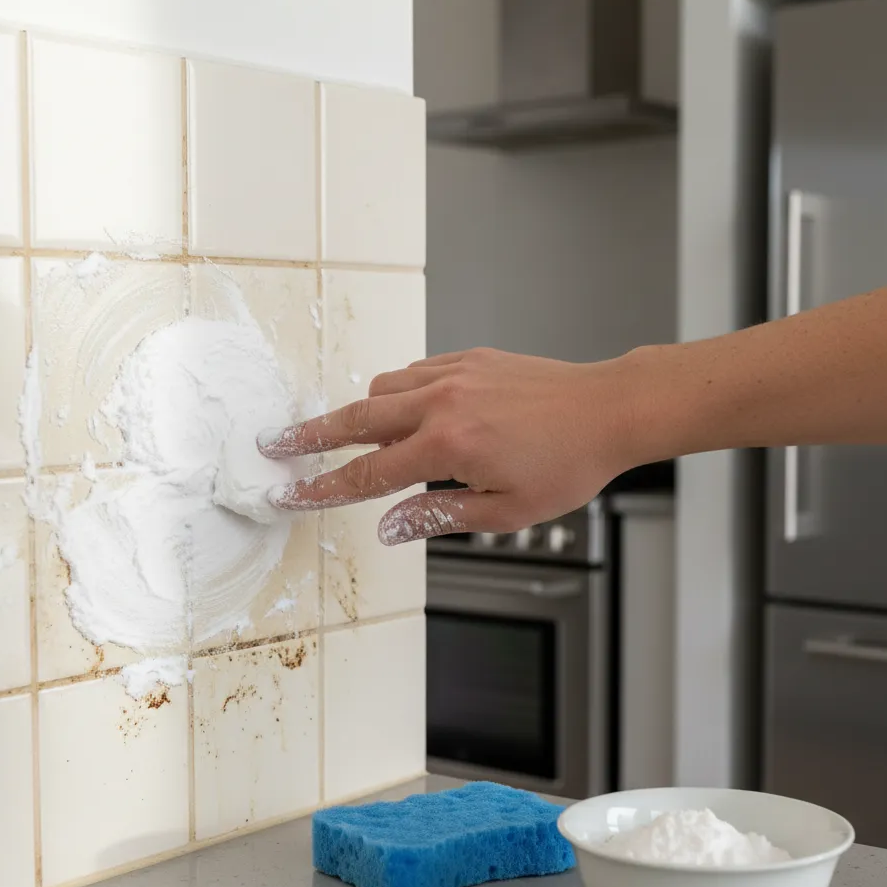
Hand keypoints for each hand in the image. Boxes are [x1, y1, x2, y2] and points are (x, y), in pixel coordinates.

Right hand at [257, 347, 638, 544]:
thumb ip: (438, 516)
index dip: (323, 487)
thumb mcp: (504, 510)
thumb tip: (389, 527)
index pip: (367, 473)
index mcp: (447, 447)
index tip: (292, 491)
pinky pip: (416, 371)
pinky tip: (408, 409)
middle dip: (312, 433)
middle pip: (357, 418)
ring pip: (384, 388)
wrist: (608, 409)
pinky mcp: (470, 358)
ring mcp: (455, 374)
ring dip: (362, 412)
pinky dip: (399, 390)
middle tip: (278, 441)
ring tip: (353, 433)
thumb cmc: (567, 464)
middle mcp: (442, 403)